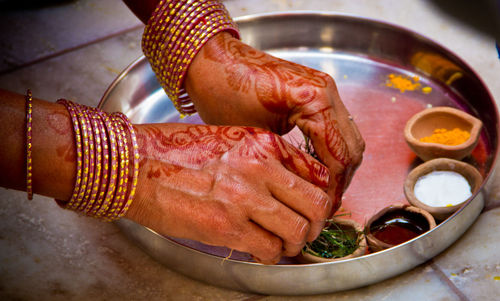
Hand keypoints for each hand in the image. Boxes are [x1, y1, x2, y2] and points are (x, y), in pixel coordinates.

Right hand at [125, 123, 330, 263]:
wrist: (137, 165)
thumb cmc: (178, 152)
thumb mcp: (231, 141)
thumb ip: (264, 158)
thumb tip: (290, 186)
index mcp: (264, 143)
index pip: (318, 173)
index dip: (320, 196)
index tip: (313, 207)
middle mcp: (260, 167)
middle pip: (317, 205)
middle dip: (315, 223)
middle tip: (304, 230)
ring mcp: (244, 197)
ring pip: (298, 231)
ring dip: (293, 243)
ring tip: (280, 243)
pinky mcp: (226, 226)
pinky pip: (269, 250)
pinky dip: (270, 256)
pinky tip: (259, 250)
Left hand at [185, 33, 364, 212]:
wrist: (211, 62)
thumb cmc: (224, 94)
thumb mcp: (255, 137)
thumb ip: (287, 163)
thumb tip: (303, 194)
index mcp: (315, 102)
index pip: (339, 157)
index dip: (333, 189)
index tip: (323, 212)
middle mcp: (327, 93)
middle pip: (352, 149)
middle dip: (341, 181)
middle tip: (324, 206)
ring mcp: (325, 90)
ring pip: (348, 139)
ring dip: (338, 167)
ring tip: (320, 192)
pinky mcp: (317, 92)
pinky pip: (336, 128)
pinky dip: (330, 151)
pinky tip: (314, 169)